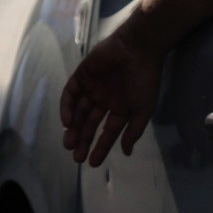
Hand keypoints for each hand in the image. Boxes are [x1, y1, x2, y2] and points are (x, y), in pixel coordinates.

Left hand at [60, 28, 163, 166]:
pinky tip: (67, 122)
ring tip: (69, 143)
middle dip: (83, 140)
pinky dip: (67, 107)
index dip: (100, 147)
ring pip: (78, 111)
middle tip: (76, 157)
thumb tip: (125, 153)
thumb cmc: (144, 79)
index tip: (92, 163)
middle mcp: (104, 99)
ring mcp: (92, 87)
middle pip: (89, 124)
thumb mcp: (143, 109)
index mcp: (120, 108)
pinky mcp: (82, 75)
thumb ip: (133, 131)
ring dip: (73, 127)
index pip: (107, 132)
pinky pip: (70, 93)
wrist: (138, 48)